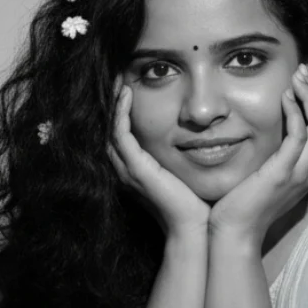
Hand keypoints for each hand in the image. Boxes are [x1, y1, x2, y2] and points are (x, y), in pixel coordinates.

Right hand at [107, 79, 210, 239]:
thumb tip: (199, 135)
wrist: (193, 228)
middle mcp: (126, 170)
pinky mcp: (136, 170)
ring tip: (119, 81)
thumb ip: (181, 155)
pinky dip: (121, 113)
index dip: (120, 111)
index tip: (128, 88)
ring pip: (110, 129)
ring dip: (113, 103)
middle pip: (109, 129)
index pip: (120, 135)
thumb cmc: (193, 204)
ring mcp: (129, 170)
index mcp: (135, 171)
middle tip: (118, 78)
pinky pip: (121, 135)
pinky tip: (127, 95)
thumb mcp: (182, 172)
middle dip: (112, 104)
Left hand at [208, 63, 307, 244]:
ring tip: (296, 76)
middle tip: (302, 70)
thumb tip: (268, 130)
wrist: (235, 231)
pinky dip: (294, 111)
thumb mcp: (265, 174)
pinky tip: (284, 97)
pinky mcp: (284, 172)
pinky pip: (298, 134)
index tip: (303, 80)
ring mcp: (301, 173)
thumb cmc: (243, 204)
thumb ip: (274, 154)